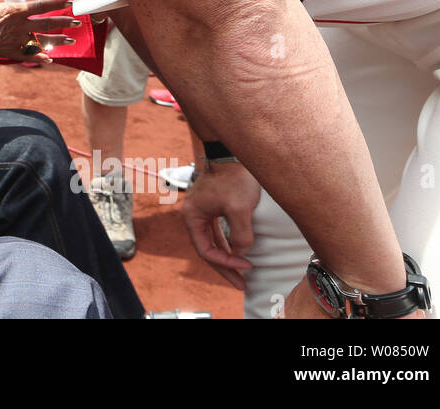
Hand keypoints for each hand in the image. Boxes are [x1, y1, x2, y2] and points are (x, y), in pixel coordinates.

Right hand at [0, 0, 74, 61]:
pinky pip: (29, 56)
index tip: (69, 3)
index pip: (41, 5)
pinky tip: (50, 60)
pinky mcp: (11, 53)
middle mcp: (20, 26)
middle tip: (77, 22)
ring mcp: (17, 41)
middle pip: (47, 23)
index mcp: (15, 11)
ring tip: (70, 41)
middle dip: (64, 22)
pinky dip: (40, 58)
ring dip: (58, 41)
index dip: (57, 4)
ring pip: (42, 41)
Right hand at [179, 160, 259, 288]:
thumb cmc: (233, 178)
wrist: (232, 154)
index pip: (206, 250)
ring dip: (227, 259)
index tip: (246, 266)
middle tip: (242, 285)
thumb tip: (242, 254)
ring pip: (213, 243)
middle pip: (208, 250)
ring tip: (242, 275)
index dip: (226, 262)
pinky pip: (218, 234)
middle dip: (225, 268)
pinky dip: (228, 246)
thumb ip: (240, 235)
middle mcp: (193, 217)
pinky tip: (239, 254)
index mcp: (192, 217)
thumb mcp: (240, 208)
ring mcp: (202, 213)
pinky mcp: (213, 210)